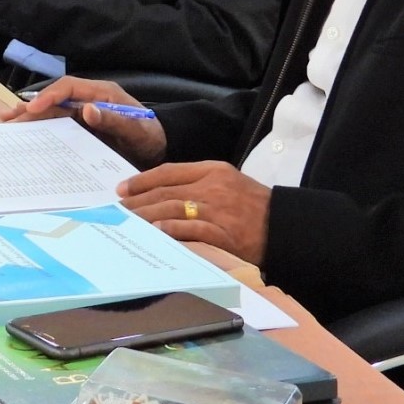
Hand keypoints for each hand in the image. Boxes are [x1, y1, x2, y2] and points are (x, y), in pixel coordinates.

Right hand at [1, 76, 169, 166]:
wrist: (159, 148)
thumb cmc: (150, 137)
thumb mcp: (136, 130)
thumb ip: (114, 120)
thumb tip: (87, 109)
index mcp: (102, 93)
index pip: (69, 88)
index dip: (50, 96)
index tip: (32, 108)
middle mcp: (89, 99)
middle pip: (55, 99)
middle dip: (32, 107)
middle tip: (9, 118)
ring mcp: (85, 113)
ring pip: (53, 111)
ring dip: (30, 115)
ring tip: (8, 121)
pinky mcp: (83, 127)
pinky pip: (58, 124)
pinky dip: (40, 126)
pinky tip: (25, 131)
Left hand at [118, 161, 271, 264]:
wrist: (285, 226)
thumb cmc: (256, 207)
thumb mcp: (228, 183)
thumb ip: (199, 184)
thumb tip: (164, 194)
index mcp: (213, 169)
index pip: (169, 171)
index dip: (142, 180)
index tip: (122, 189)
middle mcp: (212, 186)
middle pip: (165, 191)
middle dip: (137, 201)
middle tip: (117, 210)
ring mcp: (217, 208)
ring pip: (172, 209)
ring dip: (146, 217)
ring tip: (127, 223)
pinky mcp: (223, 231)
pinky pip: (191, 229)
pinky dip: (171, 231)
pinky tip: (155, 234)